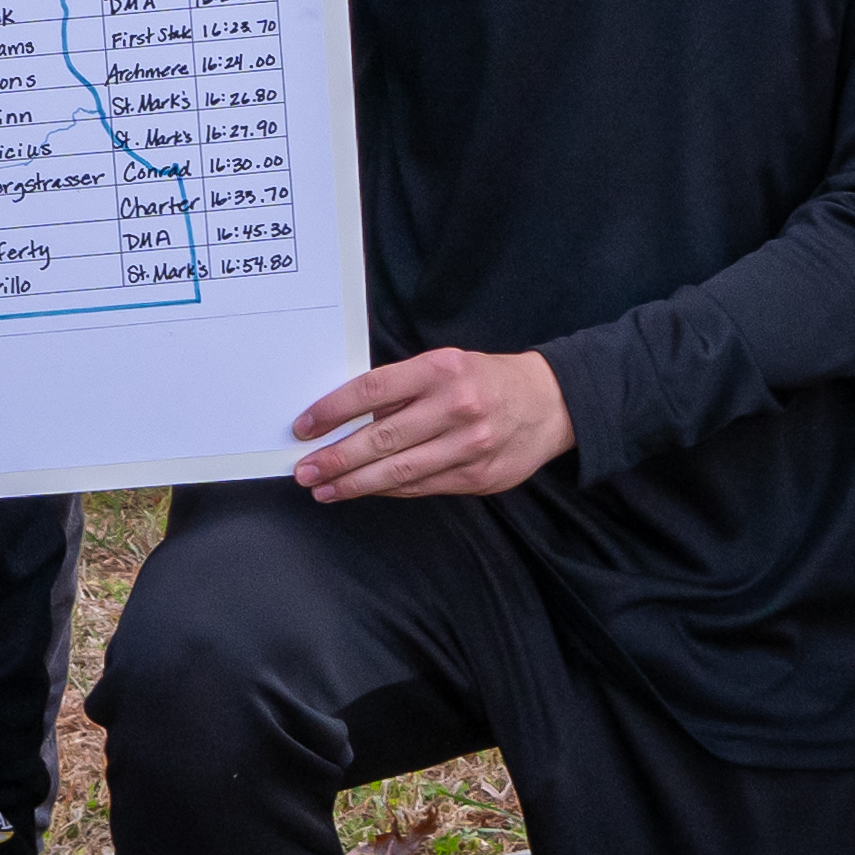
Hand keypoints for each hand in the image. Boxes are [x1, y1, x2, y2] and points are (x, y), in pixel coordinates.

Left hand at [290, 347, 576, 500]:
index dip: (331, 411)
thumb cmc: (484, 380)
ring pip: (399, 472)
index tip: (304, 427)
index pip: (371, 391)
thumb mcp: (444, 365)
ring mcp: (469, 446)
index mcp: (440, 370)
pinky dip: (388, 490)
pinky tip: (365, 490)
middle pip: (381, 438)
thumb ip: (401, 389)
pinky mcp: (478, 477)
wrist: (549, 403)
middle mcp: (455, 407)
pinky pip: (421, 487)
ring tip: (324, 489)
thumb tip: (346, 419)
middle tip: (305, 470)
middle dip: (336, 458)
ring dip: (355, 484)